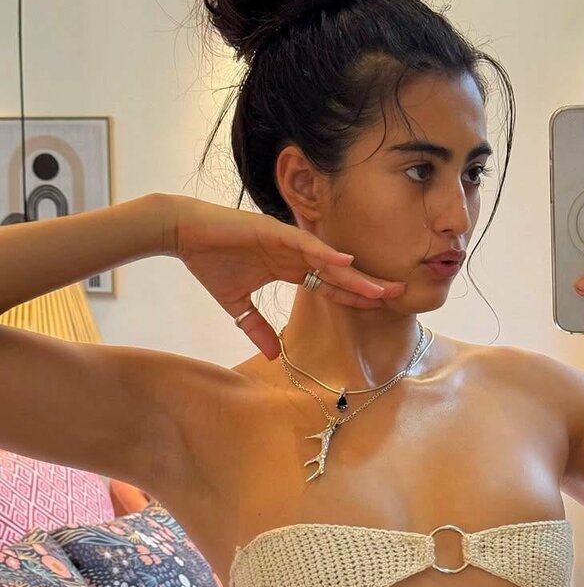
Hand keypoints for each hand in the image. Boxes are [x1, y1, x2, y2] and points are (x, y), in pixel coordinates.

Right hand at [162, 195, 405, 358]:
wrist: (182, 234)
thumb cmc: (209, 262)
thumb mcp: (236, 306)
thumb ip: (257, 328)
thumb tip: (273, 356)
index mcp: (289, 268)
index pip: (329, 285)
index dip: (353, 296)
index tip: (378, 308)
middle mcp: (294, 253)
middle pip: (338, 273)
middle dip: (367, 284)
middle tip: (399, 294)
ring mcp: (286, 240)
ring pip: (328, 260)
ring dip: (355, 275)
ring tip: (381, 287)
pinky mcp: (272, 230)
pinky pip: (305, 243)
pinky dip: (325, 253)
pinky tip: (346, 263)